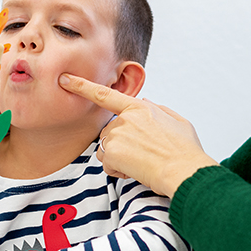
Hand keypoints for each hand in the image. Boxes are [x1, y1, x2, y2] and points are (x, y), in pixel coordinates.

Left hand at [59, 73, 217, 197]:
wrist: (184, 171)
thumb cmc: (185, 150)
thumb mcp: (177, 121)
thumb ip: (157, 110)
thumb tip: (145, 103)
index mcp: (139, 108)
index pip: (105, 94)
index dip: (82, 86)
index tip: (65, 79)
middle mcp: (125, 119)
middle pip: (109, 132)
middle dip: (120, 144)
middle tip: (142, 154)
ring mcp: (117, 135)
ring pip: (107, 149)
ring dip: (119, 158)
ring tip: (141, 163)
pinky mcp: (113, 153)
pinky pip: (107, 164)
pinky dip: (118, 171)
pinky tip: (135, 171)